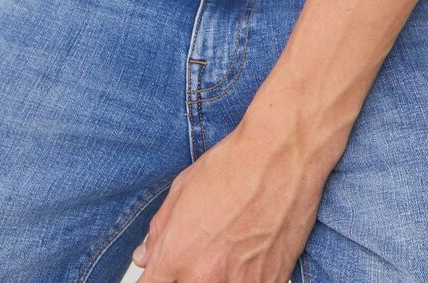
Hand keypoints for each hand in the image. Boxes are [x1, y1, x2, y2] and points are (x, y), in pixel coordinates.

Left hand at [130, 120, 325, 280]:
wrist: (281, 157)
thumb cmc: (232, 166)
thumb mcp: (182, 190)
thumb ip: (160, 230)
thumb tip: (146, 255)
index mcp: (177, 255)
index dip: (155, 276)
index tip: (161, 270)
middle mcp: (205, 277)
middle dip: (184, 273)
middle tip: (200, 251)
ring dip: (215, 275)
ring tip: (228, 248)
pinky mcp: (271, 282)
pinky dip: (246, 275)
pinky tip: (249, 252)